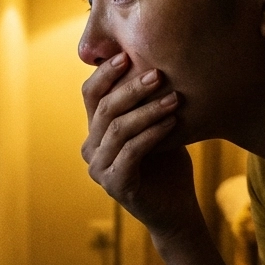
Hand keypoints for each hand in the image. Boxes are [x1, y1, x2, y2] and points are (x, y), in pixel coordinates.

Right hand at [81, 54, 200, 237]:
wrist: (175, 209)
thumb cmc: (166, 165)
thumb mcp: (153, 127)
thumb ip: (144, 104)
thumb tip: (154, 60)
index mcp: (94, 131)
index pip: (90, 95)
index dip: (104, 74)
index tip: (127, 55)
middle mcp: (89, 149)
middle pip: (104, 109)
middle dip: (131, 89)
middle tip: (158, 74)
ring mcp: (98, 168)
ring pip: (118, 129)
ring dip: (148, 111)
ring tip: (174, 99)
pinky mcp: (114, 184)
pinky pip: (131, 152)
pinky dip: (152, 134)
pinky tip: (172, 123)